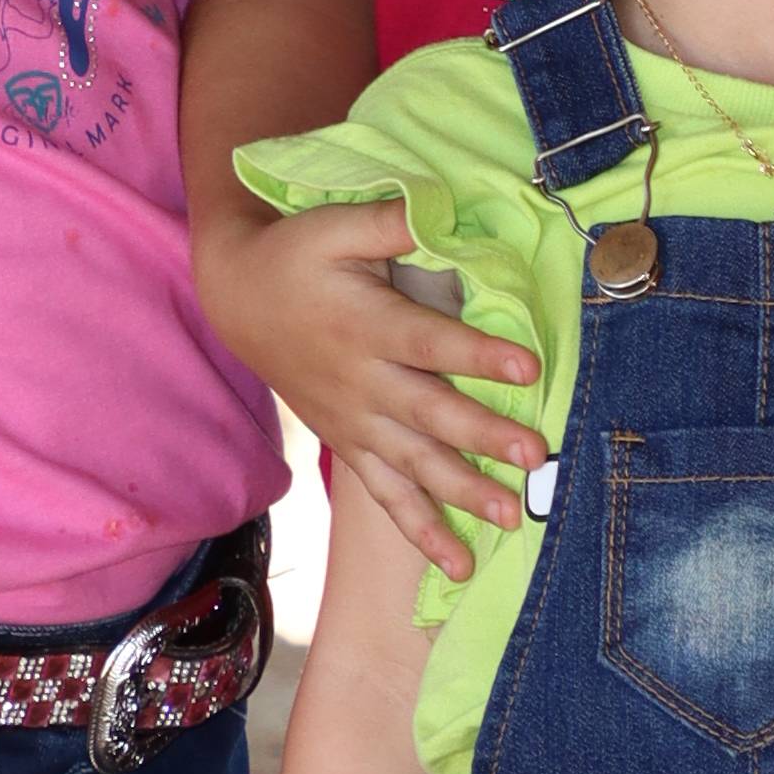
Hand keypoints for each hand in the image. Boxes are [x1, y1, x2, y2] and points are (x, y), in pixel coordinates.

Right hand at [198, 191, 539, 569]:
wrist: (239, 300)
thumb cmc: (298, 255)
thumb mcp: (336, 224)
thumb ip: (393, 221)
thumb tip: (448, 210)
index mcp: (364, 324)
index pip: (429, 343)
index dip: (477, 355)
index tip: (528, 368)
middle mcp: (361, 381)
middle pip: (429, 414)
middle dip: (483, 437)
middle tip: (534, 456)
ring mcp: (355, 421)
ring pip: (413, 465)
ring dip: (462, 494)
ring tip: (511, 517)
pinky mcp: (351, 445)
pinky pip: (388, 496)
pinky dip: (422, 530)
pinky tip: (460, 563)